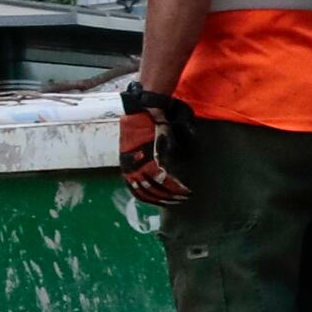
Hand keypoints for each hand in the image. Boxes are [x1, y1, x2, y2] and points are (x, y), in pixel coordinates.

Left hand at [119, 86, 188, 206]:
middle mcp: (131, 165)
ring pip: (157, 187)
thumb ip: (147, 158)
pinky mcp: (155, 156)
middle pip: (146, 190)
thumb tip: (156, 171)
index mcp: (127, 163)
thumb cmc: (145, 125)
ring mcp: (142, 162)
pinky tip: (184, 190)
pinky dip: (176, 186)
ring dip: (171, 195)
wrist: (147, 109)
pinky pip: (165, 178)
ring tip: (181, 197)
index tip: (158, 203)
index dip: (147, 198)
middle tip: (173, 203)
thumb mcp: (141, 145)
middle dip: (161, 199)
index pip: (135, 188)